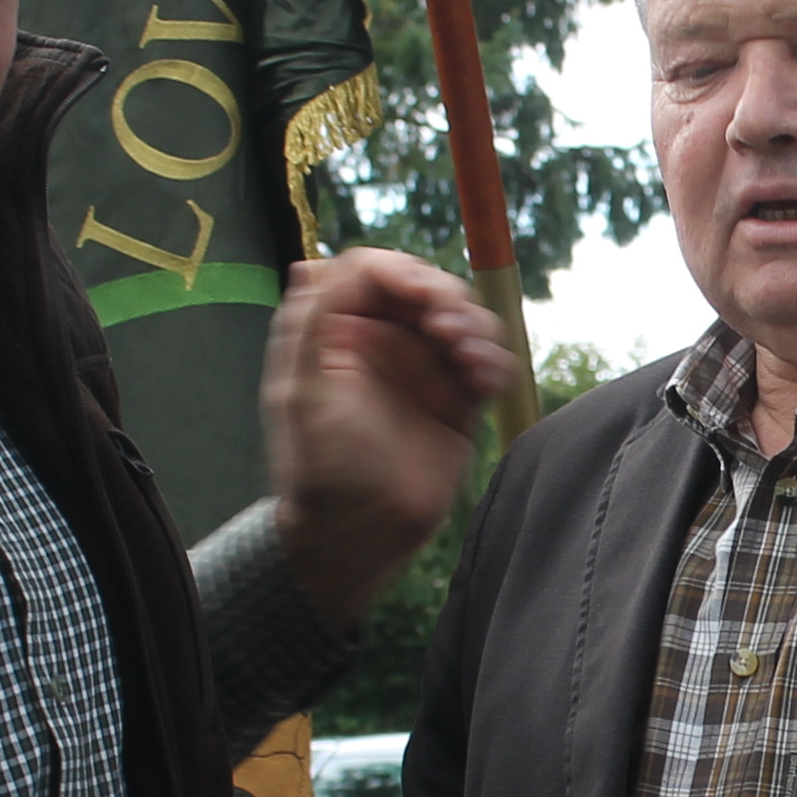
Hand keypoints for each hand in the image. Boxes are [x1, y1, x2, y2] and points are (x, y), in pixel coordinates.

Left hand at [265, 248, 519, 625]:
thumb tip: (315, 262)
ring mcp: (423, 368)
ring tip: (467, 356)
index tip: (418, 295)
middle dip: (444, 297)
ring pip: (463, 318)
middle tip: (447, 329)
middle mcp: (383, 341)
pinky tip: (486, 376)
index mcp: (337, 330)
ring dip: (473, 326)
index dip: (400, 271)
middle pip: (425, 285)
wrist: (360, 534)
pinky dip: (494, 359)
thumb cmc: (321, 468)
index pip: (372, 272)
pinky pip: (487, 362)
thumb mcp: (302, 391)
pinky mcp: (458, 399)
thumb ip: (312, 322)